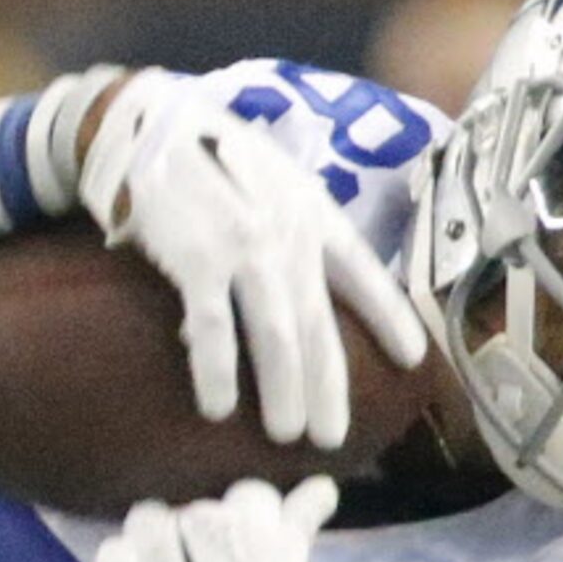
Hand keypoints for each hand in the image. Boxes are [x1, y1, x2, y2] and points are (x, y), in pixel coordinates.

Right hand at [81, 73, 424, 449]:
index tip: (416, 360)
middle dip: (330, 386)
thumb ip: (292, 231)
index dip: (390, 316)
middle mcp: (288, 232)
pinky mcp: (196, 257)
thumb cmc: (207, 159)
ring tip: (289, 435)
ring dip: (285, 388)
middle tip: (333, 438)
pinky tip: (220, 407)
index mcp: (311, 212)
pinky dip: (217, 369)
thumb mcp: (270, 180)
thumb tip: (300, 293)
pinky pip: (211, 327)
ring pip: (276, 333)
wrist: (146, 123)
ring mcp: (244, 245)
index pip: (362, 271)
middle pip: (319, 323)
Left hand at [95, 477, 338, 561]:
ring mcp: (160, 535)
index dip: (251, 525)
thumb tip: (322, 486)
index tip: (247, 554)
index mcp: (259, 525)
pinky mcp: (121, 560)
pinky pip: (120, 548)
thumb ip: (298, 529)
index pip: (256, 497)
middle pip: (205, 510)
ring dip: (159, 545)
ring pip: (155, 518)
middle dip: (204, 537)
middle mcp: (210, 518)